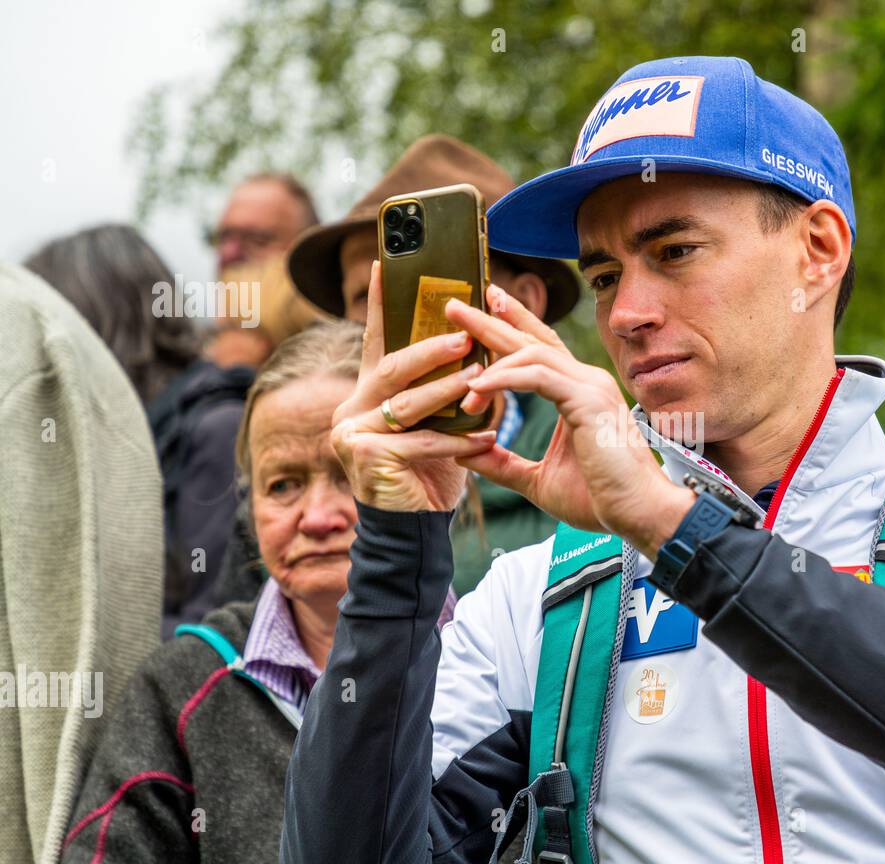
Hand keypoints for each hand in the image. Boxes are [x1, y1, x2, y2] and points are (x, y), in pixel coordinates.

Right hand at [330, 261, 498, 512]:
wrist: (415, 531)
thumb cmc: (431, 474)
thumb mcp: (437, 423)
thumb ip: (441, 388)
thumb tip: (471, 341)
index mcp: (365, 394)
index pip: (378, 342)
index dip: (382, 304)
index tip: (387, 263)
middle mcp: (349, 408)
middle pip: (393, 367)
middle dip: (432, 350)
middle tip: (466, 335)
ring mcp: (350, 434)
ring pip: (408, 403)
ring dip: (448, 391)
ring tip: (481, 379)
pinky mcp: (365, 458)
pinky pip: (419, 441)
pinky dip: (456, 440)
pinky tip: (486, 440)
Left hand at [445, 285, 693, 556]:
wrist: (639, 513)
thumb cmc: (599, 499)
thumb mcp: (539, 481)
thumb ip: (503, 465)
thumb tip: (465, 455)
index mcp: (578, 393)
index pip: (540, 349)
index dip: (511, 327)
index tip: (481, 312)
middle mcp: (586, 381)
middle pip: (533, 339)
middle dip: (492, 321)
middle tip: (453, 307)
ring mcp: (590, 387)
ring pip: (533, 352)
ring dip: (492, 357)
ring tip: (462, 378)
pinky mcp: (589, 400)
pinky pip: (539, 376)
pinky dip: (505, 379)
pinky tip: (479, 390)